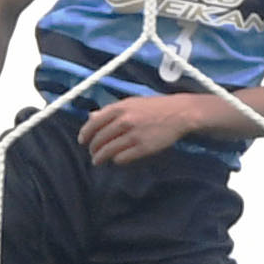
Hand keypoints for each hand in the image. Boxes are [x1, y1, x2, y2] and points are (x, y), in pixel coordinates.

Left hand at [80, 96, 204, 165]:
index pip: (94, 124)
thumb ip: (111, 110)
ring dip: (100, 157)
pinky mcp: (144, 147)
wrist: (181, 113)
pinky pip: (123, 157)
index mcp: (119, 108)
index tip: (82, 141)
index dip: (85, 134)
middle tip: (92, 153)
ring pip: (109, 150)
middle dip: (93, 148)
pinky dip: (117, 160)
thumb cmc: (156, 107)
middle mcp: (124, 121)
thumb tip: (91, 117)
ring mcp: (134, 135)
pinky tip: (117, 159)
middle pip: (100, 139)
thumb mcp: (131, 103)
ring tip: (98, 161)